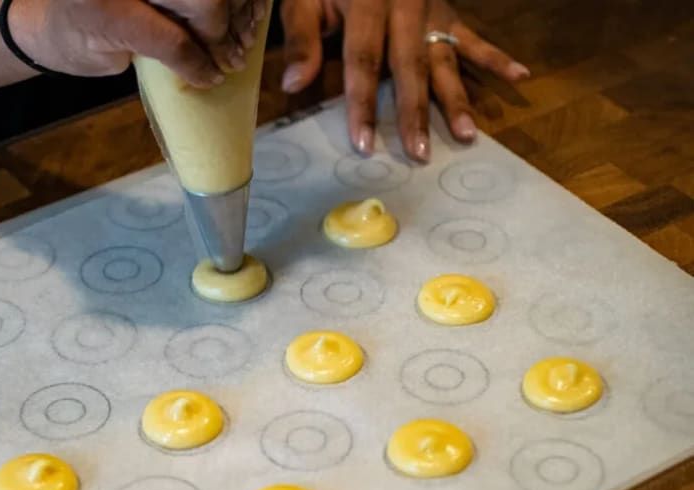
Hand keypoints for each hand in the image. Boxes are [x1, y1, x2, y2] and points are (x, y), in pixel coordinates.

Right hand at [9, 0, 265, 87]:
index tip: (257, 13)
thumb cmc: (102, 9)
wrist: (44, 25)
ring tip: (227, 61)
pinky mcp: (110, 11)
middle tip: (241, 45)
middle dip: (236, 13)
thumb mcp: (154, 0)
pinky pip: (175, 42)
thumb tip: (248, 9)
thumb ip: (190, 0)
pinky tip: (206, 76)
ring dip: (221, 40)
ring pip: (204, 0)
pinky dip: (197, 66)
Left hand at [280, 0, 529, 160]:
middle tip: (419, 153)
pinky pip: (473, 36)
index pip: (364, 60)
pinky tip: (520, 76)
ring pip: (445, 57)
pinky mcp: (447, 10)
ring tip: (466, 135)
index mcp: (368, 2)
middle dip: (415, 112)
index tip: (365, 144)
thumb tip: (291, 86)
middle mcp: (407, 6)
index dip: (363, 103)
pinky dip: (496, 58)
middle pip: (411, 66)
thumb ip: (301, 39)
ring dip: (456, 98)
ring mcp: (432, 8)